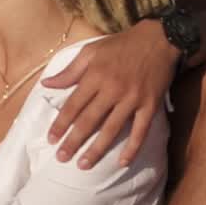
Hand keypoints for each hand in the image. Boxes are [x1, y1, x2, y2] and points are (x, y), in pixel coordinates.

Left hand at [40, 19, 176, 167]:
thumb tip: (46, 84)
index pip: (73, 105)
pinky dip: (132, 148)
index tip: (51, 139)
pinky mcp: (150, 105)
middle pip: (89, 121)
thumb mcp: (91, 51)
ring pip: (112, 129)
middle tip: (62, 158)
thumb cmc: (120, 45)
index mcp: (95, 76)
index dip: (61, 124)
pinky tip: (122, 162)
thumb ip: (69, 71)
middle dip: (74, 141)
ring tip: (84, 165)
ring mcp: (132, 99)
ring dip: (97, 149)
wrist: (159, 39)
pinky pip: (141, 131)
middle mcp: (112, 89)